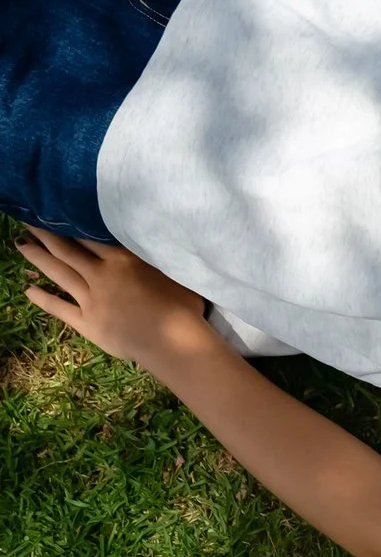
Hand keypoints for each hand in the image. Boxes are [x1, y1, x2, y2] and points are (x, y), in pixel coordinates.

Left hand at [18, 229, 214, 373]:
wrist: (174, 343)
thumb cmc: (183, 307)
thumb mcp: (173, 272)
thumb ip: (154, 257)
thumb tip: (151, 241)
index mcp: (121, 260)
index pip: (89, 237)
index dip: (71, 224)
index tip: (56, 213)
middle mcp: (100, 275)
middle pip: (66, 250)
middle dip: (45, 235)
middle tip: (28, 222)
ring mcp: (91, 299)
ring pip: (59, 274)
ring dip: (38, 258)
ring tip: (22, 245)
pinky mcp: (87, 322)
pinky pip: (59, 308)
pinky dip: (42, 298)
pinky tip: (28, 290)